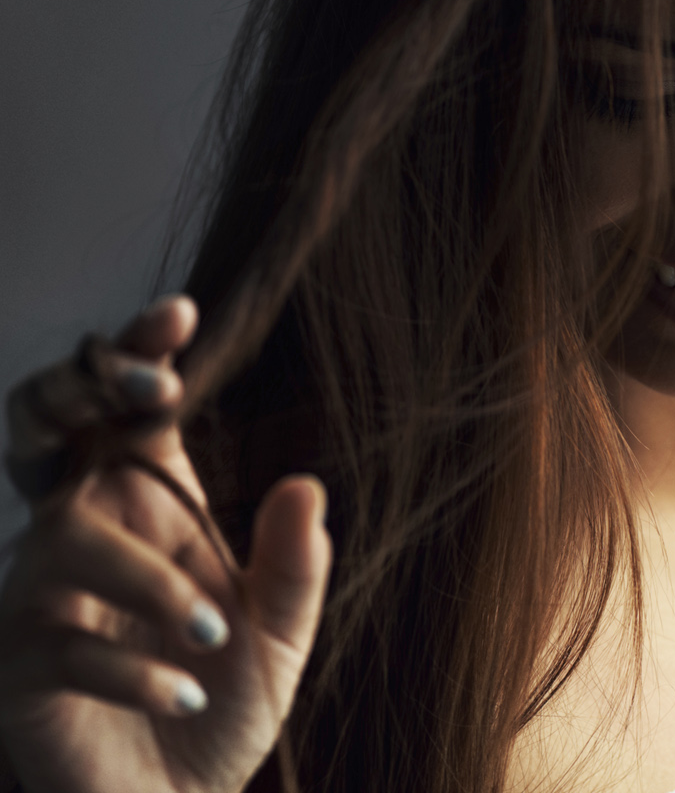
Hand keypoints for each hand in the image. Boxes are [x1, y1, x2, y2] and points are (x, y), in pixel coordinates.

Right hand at [0, 296, 330, 792]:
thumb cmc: (222, 701)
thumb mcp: (280, 634)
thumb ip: (295, 564)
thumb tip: (304, 483)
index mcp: (152, 507)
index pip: (131, 413)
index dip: (139, 356)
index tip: (178, 314)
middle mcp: (85, 534)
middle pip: (47, 428)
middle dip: (86, 393)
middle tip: (160, 397)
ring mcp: (40, 598)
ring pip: (67, 540)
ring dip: (150, 583)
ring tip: (211, 635)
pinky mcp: (16, 669)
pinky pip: (59, 645)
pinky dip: (133, 671)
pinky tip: (184, 697)